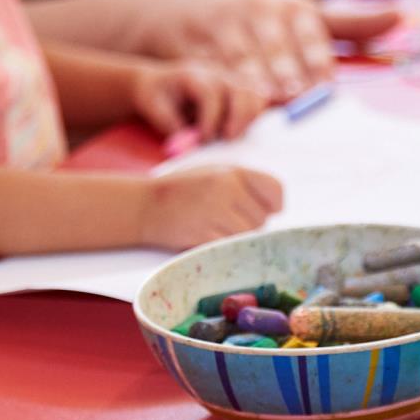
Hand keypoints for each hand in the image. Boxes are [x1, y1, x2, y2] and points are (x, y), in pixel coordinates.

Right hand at [131, 0, 399, 102]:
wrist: (169, 6)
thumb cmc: (250, 14)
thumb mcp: (296, 9)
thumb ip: (347, 23)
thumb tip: (400, 18)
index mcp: (287, 7)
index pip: (309, 33)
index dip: (316, 60)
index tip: (325, 87)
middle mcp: (255, 13)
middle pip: (276, 50)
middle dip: (286, 75)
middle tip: (296, 98)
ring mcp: (220, 30)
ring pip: (240, 62)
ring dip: (252, 85)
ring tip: (264, 105)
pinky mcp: (188, 48)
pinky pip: (204, 73)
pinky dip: (214, 92)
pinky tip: (224, 113)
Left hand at [131, 60, 266, 141]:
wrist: (160, 83)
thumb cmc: (157, 97)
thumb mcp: (154, 108)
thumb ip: (170, 126)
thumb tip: (188, 146)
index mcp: (195, 75)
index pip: (212, 94)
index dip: (210, 120)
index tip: (202, 140)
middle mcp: (219, 75)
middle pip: (242, 91)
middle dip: (237, 118)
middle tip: (226, 138)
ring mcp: (234, 82)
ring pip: (257, 95)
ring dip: (250, 118)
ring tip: (234, 136)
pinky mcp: (244, 92)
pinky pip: (266, 99)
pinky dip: (273, 108)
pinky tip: (273, 116)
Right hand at [138, 167, 284, 248]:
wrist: (144, 205)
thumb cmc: (182, 191)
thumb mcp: (214, 174)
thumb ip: (244, 185)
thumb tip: (276, 208)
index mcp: (233, 172)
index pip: (275, 189)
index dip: (273, 205)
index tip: (267, 210)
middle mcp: (227, 188)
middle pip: (261, 219)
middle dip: (248, 224)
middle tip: (225, 221)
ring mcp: (215, 211)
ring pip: (247, 236)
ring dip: (235, 239)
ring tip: (214, 229)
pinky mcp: (204, 233)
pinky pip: (229, 247)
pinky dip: (221, 248)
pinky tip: (206, 237)